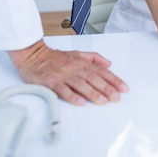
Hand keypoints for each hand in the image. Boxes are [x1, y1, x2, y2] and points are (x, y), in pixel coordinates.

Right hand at [8, 40, 127, 105]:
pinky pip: (63, 90)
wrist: (33, 56)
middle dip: (106, 88)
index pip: (101, 71)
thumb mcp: (77, 53)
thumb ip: (94, 58)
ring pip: (80, 84)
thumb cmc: (55, 57)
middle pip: (93, 78)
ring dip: (93, 93)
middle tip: (116, 97)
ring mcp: (63, 75)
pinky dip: (72, 96)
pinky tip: (80, 102)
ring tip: (103, 101)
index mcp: (82, 62)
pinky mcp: (51, 82)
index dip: (113, 79)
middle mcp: (74, 68)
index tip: (123, 88)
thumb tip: (108, 63)